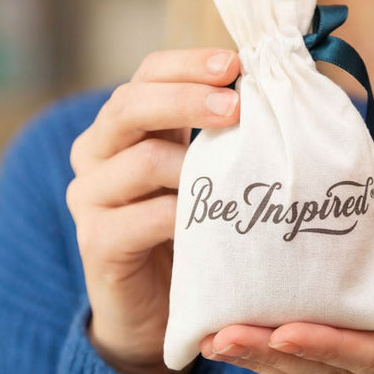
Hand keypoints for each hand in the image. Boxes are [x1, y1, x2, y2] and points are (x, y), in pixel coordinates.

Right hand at [66, 48, 239, 373]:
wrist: (157, 309)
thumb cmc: (194, 229)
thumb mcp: (207, 173)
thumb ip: (225, 132)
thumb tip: (283, 87)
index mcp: (124, 126)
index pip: (146, 74)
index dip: (188, 64)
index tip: (234, 63)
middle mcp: (96, 154)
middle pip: (130, 106)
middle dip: (186, 99)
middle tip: (235, 105)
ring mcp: (90, 199)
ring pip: (139, 159)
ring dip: (191, 160)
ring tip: (234, 168)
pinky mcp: (96, 243)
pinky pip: (139, 218)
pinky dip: (180, 214)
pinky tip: (211, 218)